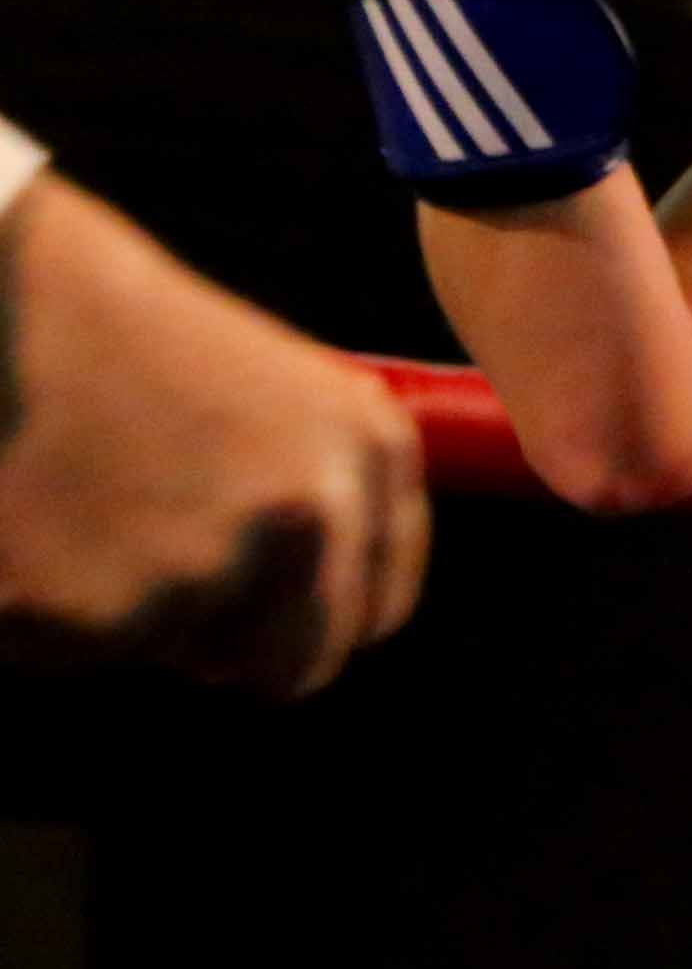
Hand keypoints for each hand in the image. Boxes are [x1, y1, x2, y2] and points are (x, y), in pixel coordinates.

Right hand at [0, 177, 426, 693]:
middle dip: (231, 652)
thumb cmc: (129, 341)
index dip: (318, 626)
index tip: (270, 620)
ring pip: (170, 652)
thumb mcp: (278, 396)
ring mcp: (215, 569)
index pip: (378, 609)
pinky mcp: (106, 614)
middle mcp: (313, 516)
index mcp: (370, 450)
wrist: (12, 303)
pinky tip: (31, 524)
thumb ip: (321, 495)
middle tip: (157, 591)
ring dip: (120, 610)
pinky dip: (39, 611)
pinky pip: (72, 652)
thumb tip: (325, 620)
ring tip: (80, 507)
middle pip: (298, 664)